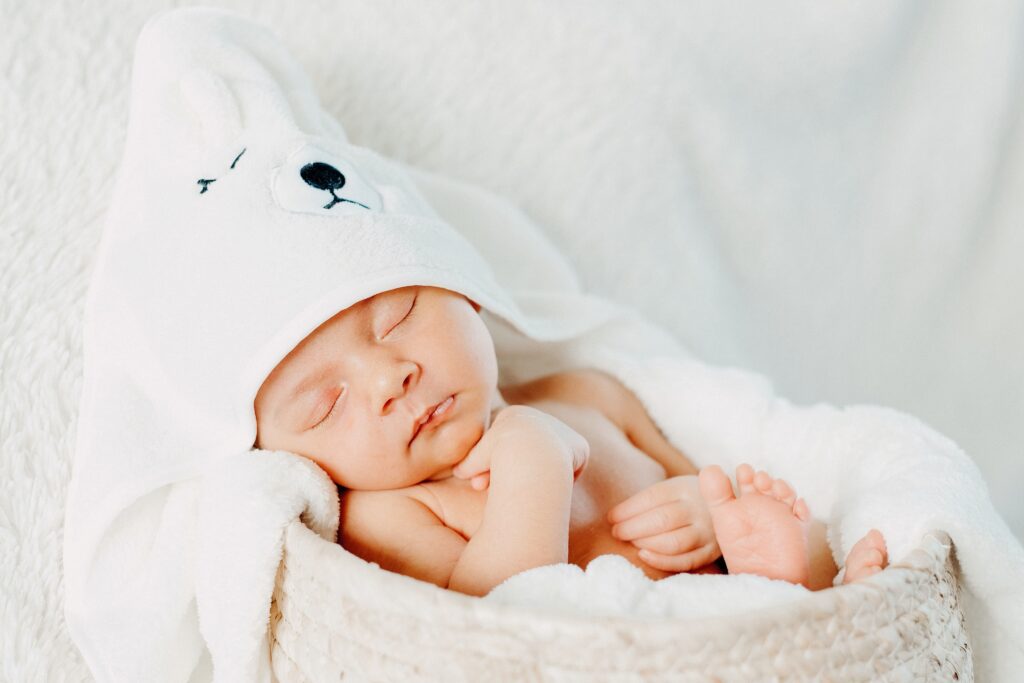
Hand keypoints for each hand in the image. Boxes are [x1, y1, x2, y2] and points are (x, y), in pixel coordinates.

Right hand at [452, 405, 588, 490]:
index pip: (503, 445)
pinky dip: (562, 478)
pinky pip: (570, 466)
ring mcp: (561, 431)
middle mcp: (539, 418)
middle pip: (526, 452)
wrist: (530, 451)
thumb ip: (468, 464)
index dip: (491, 467)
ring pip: (547, 459)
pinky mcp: (579, 445)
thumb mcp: (474, 460)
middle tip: (511, 492)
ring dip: (539, 477)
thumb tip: (459, 472)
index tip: (482, 485)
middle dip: (513, 474)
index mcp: (513, 416)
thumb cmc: (497, 456)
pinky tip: (553, 486)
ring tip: (532, 491)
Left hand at [606, 475, 720, 572]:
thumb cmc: (689, 500)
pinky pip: (685, 561)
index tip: (611, 517)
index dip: (628, 509)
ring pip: (673, 542)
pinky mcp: (711, 552)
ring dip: (645, 544)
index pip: (653, 497)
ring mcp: (707, 532)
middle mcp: (698, 509)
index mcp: (686, 487)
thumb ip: (652, 500)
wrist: (732, 509)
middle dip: (632, 528)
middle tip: (616, 532)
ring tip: (630, 542)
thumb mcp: (675, 488)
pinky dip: (661, 561)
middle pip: (661, 520)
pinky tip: (644, 555)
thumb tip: (616, 516)